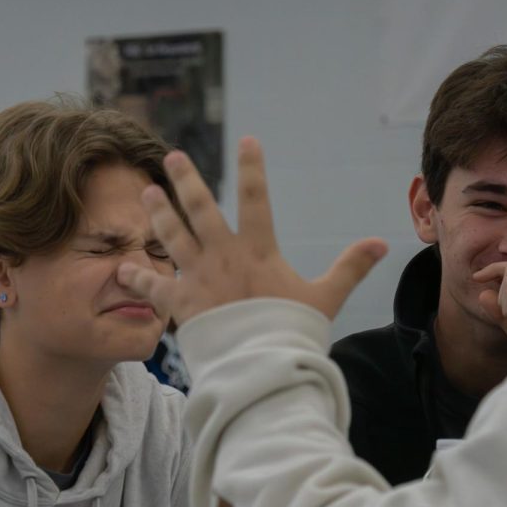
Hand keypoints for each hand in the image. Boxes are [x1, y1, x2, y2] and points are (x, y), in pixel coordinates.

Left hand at [116, 137, 387, 324]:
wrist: (260, 366)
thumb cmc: (293, 332)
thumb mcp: (325, 297)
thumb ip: (350, 267)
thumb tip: (383, 243)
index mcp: (257, 250)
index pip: (255, 199)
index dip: (251, 168)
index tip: (247, 140)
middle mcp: (222, 256)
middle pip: (199, 209)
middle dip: (185, 180)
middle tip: (172, 158)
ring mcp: (198, 278)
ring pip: (172, 237)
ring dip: (158, 214)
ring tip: (147, 193)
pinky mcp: (181, 304)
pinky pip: (155, 288)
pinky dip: (139, 280)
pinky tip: (123, 269)